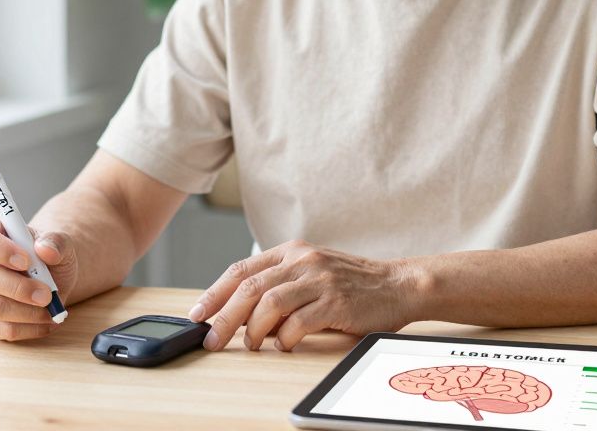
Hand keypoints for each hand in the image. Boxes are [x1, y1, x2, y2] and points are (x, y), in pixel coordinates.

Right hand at [0, 217, 78, 340]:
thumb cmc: (49, 256)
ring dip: (27, 312)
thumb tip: (45, 250)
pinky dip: (27, 329)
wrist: (52, 279)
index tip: (26, 261)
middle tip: (47, 294)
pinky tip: (45, 322)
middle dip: (19, 288)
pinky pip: (0, 329)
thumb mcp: (61, 243)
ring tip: (51, 308)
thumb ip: (56, 242)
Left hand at [187, 239, 420, 351]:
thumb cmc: (351, 284)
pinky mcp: (336, 301)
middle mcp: (302, 260)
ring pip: (269, 302)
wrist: (399, 284)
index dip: (215, 293)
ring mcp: (319, 279)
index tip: (198, 314)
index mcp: (291, 251)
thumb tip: (240, 314)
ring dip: (252, 329)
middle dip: (224, 317)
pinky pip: (298, 321)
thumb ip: (280, 285)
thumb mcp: (312, 272)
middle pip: (249, 288)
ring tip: (250, 344)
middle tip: (212, 339)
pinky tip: (283, 345)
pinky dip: (284, 337)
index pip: (241, 270)